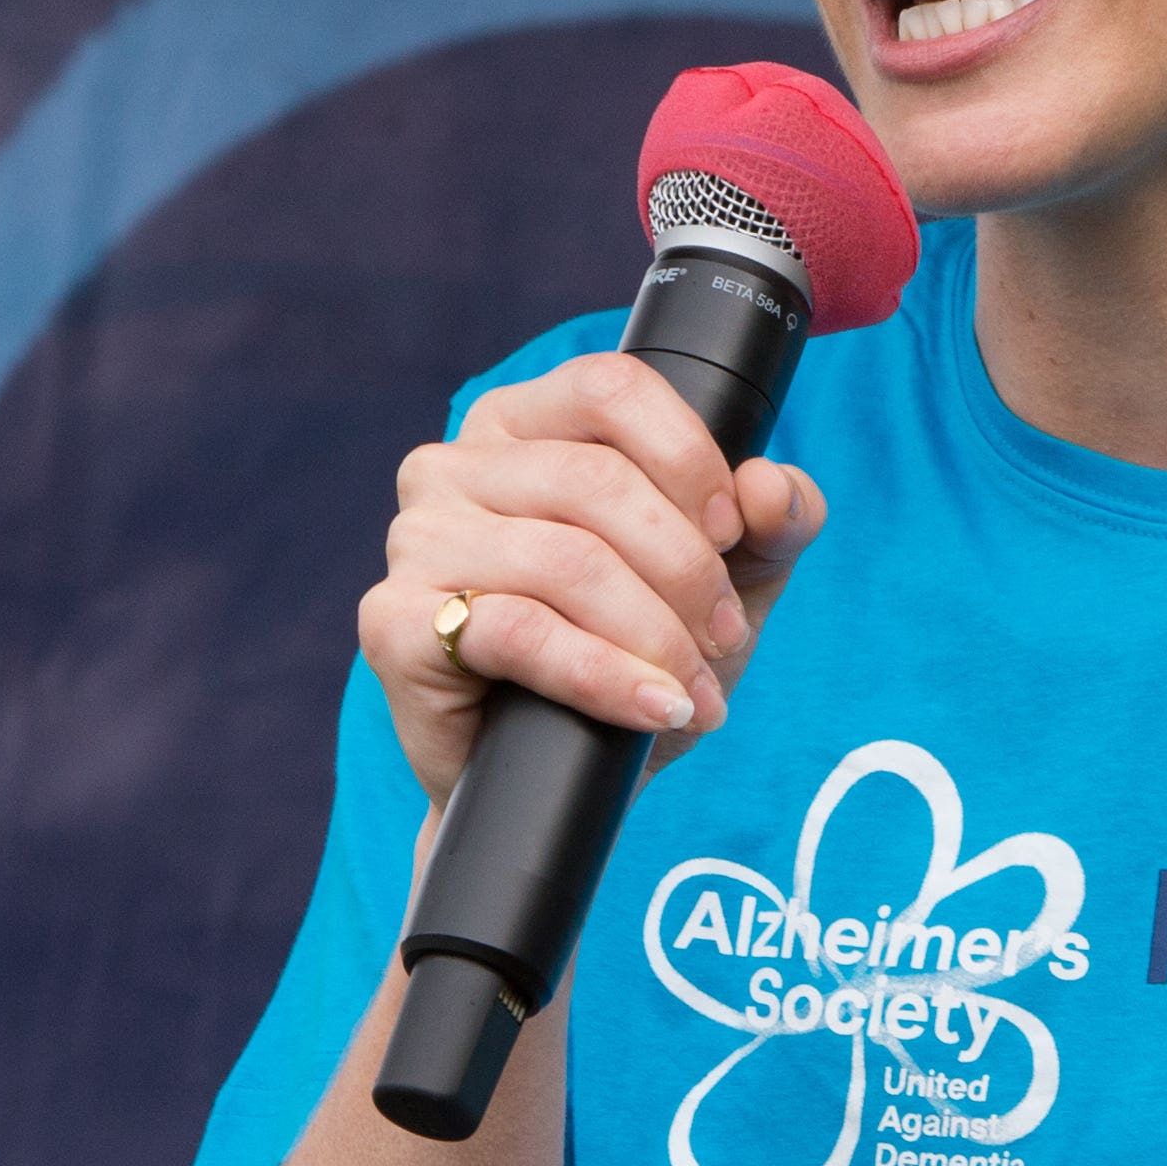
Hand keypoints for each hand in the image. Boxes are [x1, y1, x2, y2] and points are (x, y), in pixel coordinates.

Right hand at [357, 351, 828, 810]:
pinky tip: (654, 708)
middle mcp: (454, 465)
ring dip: (654, 635)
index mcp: (524, 424)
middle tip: (724, 638)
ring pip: (564, 561)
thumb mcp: (727, 580)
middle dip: (684, 569)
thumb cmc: (634, 651)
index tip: (731, 534)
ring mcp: (416, 540)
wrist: (559, 777)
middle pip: (595, 483)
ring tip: (696, 689)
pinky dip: (605, 676)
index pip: (611, 388)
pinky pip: (516, 632)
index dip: (687, 457)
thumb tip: (772, 487)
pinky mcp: (394, 622)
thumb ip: (770, 522)